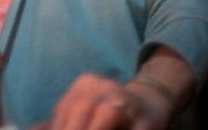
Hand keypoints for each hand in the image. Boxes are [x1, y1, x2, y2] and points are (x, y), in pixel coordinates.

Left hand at [30, 73, 171, 129]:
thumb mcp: (83, 110)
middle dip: (70, 128)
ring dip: (92, 129)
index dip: (56, 125)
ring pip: (106, 112)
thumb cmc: (109, 112)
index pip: (63, 108)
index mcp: (86, 83)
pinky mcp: (150, 118)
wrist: (151, 103)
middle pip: (82, 108)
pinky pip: (132, 129)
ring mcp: (129, 99)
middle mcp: (106, 86)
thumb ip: (60, 121)